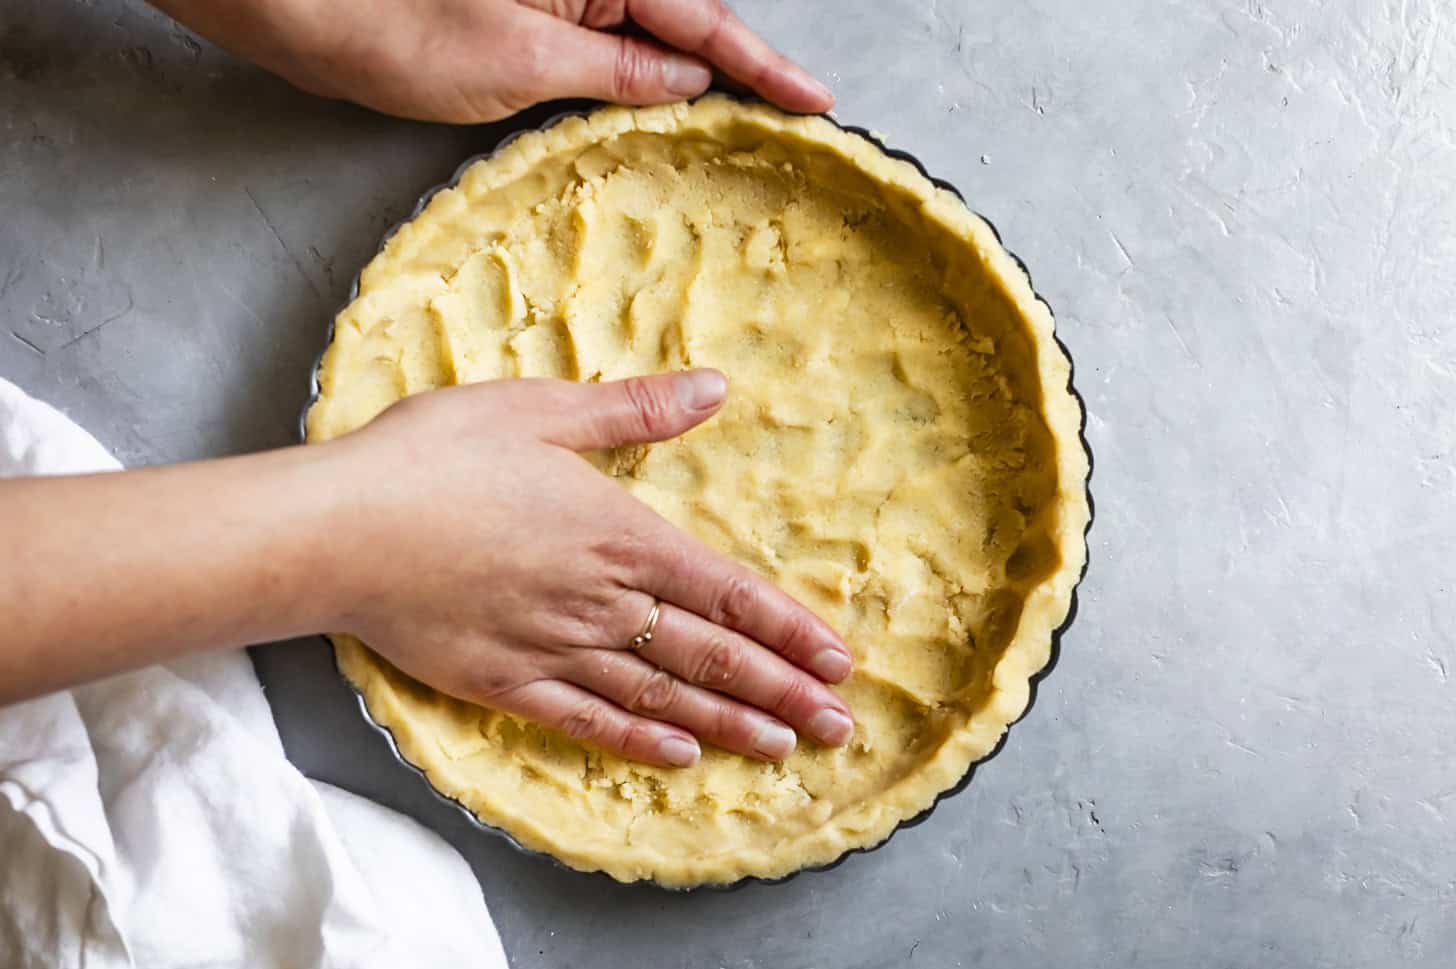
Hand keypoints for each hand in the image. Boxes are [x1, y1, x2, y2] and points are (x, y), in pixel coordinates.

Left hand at [151, 0, 833, 121]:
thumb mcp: (523, 62)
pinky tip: (665, 101)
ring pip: (647, 29)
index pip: (702, 17)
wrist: (299, 6)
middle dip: (738, 63)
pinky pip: (604, 38)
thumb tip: (686, 80)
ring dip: (692, 72)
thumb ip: (616, 71)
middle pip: (685, 14)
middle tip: (792, 111)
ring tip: (747, 113)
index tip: (813, 98)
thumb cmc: (394, 24)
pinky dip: (638, 73)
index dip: (762, 63)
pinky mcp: (526, 9)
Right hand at [325, 370, 854, 766]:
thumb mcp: (538, 410)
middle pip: (712, 655)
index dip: (790, 629)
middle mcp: (601, 601)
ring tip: (782, 748)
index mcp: (618, 533)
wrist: (339, 527)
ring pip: (663, 698)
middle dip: (783, 691)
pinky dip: (639, 742)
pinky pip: (587, 723)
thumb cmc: (433, 457)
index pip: (728, 591)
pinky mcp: (504, 684)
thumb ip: (633, 408)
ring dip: (729, 724)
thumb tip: (714, 387)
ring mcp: (555, 650)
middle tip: (839, 726)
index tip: (839, 661)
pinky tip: (679, 757)